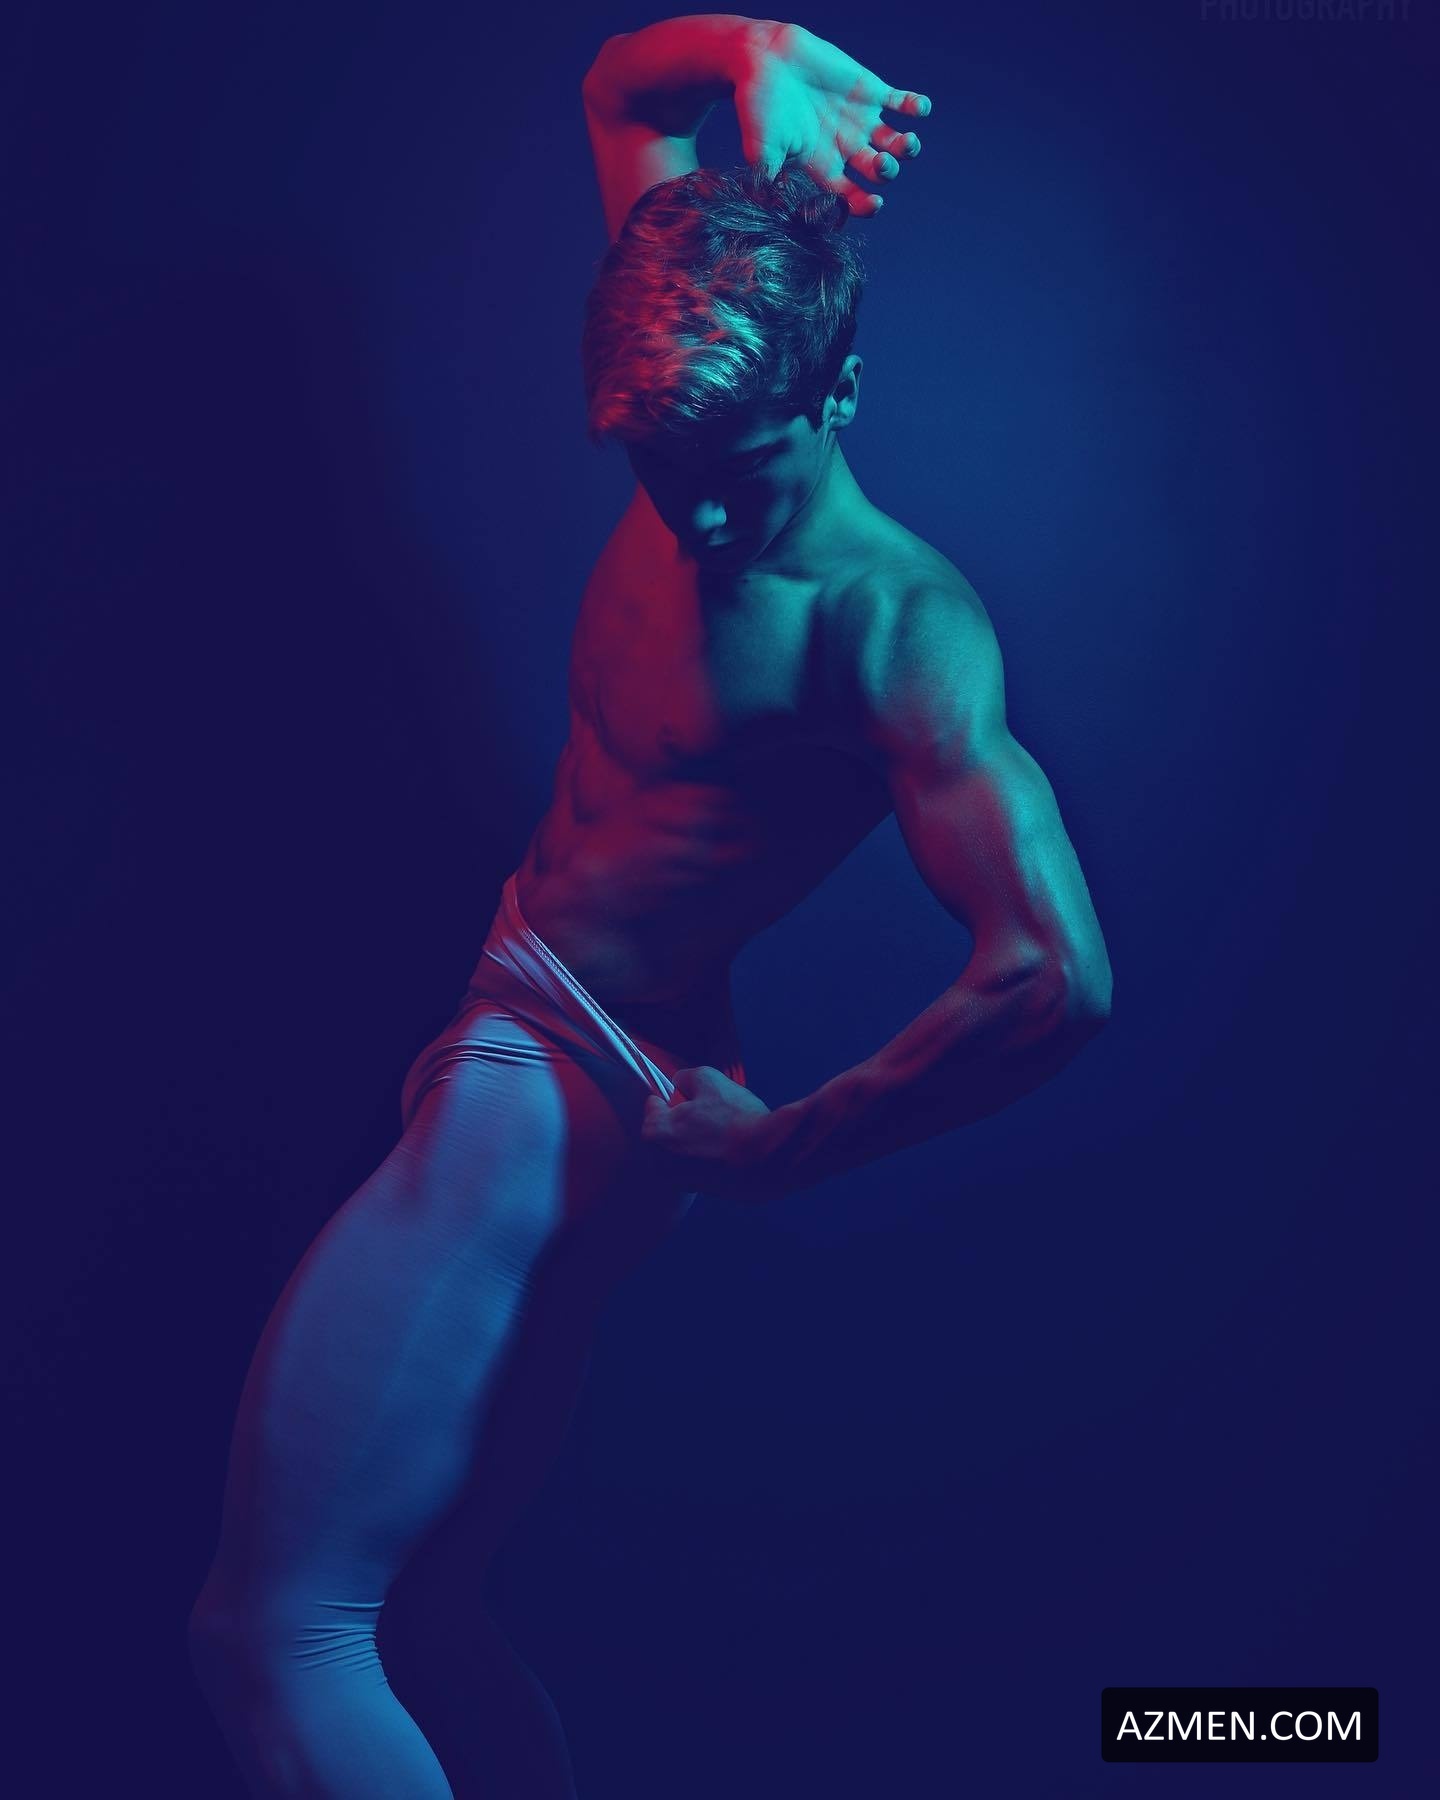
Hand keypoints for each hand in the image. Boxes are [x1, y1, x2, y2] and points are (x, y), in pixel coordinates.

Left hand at [639, 1065, 789, 1202]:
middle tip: (710, 1114)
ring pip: (682, 1148)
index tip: (691, 1098)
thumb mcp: (708, 1079)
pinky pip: (697, 1165)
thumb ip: (685, 1078)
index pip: (652, 1106)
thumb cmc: (736, 1119)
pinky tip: (728, 1149)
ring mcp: (680, 1180)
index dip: (673, 1096)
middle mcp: (659, 1163)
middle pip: (666, 1130)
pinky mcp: (701, 1190)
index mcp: (655, 1134)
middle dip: (683, 1120)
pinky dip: (708, 1156)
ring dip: (696, 1138)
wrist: (771, 1158)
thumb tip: (680, 1084)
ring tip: (722, 1132)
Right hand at [735, 22, 930, 216]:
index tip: (874, 203)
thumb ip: (770, 181)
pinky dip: (916, 106)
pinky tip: (921, 109)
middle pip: (879, 172)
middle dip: (886, 172)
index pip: (851, 197)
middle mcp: (846, 147)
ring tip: (907, 142)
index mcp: (823, 167)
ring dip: (908, 148)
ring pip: (895, 143)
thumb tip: (773, 210)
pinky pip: (902, 102)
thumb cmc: (758, 106)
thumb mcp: (760, 150)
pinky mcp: (869, 91)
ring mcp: (860, 119)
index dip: (865, 205)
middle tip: (881, 163)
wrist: (763, 57)